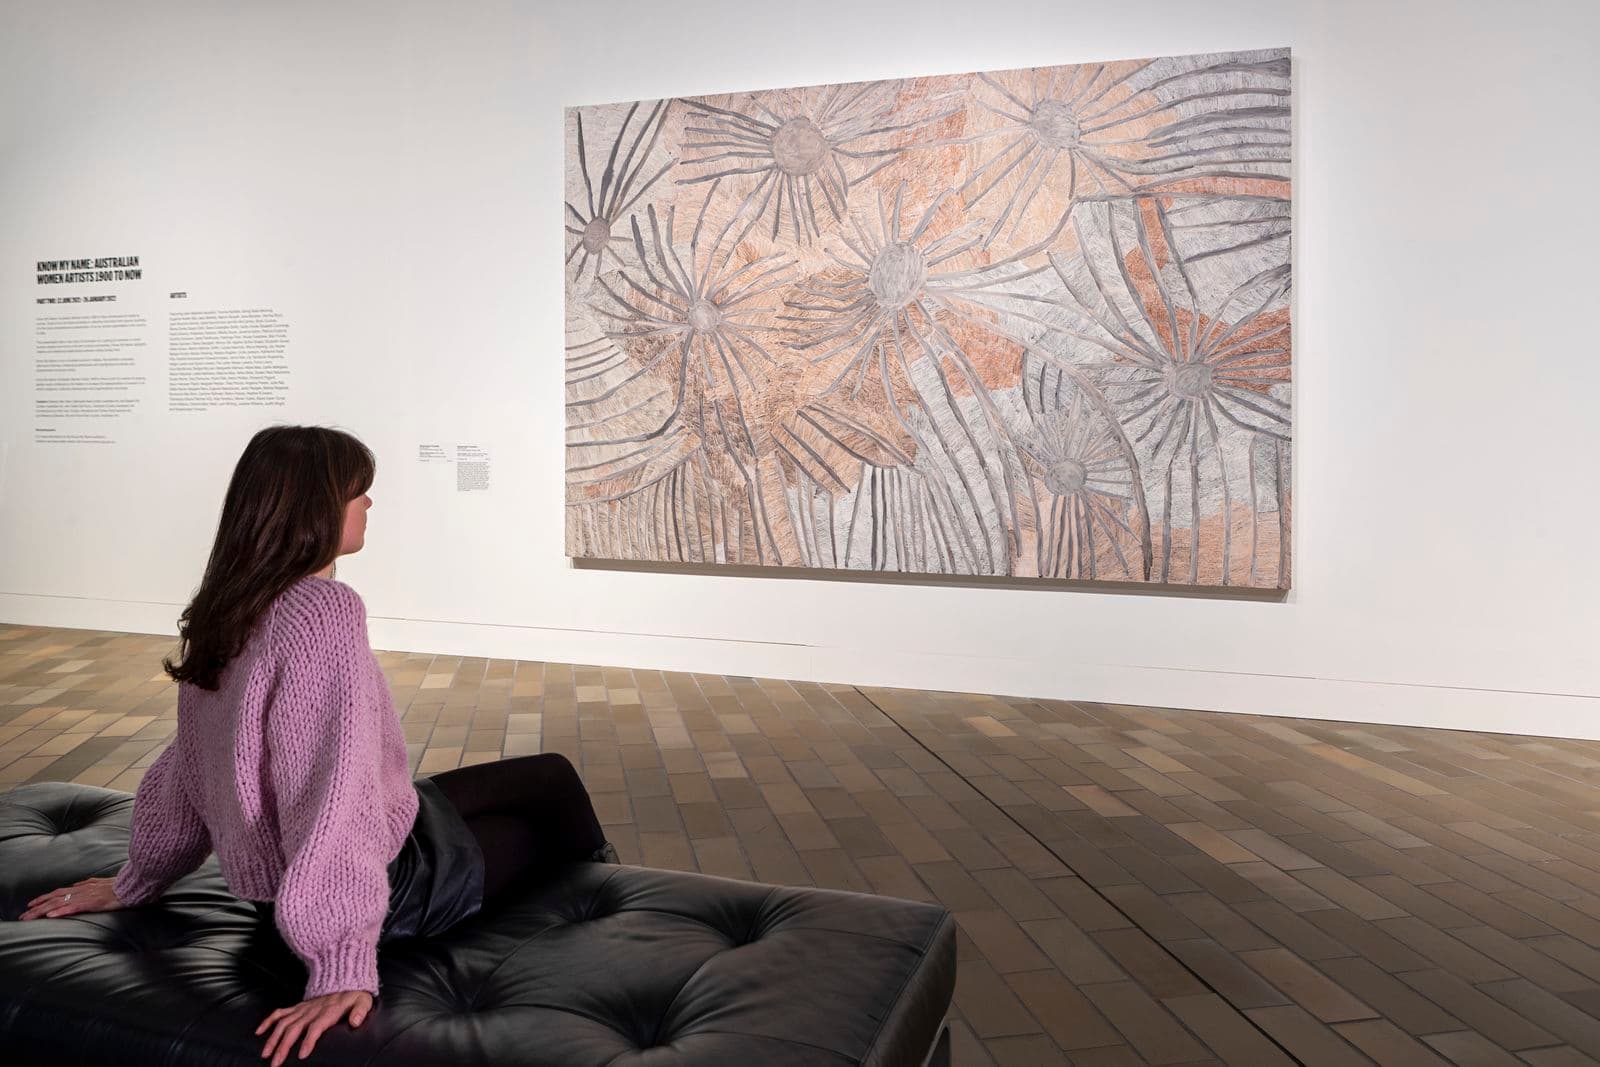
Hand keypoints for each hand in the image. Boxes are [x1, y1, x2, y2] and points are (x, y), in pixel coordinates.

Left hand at [20, 876, 127, 918]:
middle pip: (55, 898)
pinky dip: (61, 911)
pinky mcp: (93, 903)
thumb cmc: (121, 886)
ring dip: (43, 911)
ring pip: (60, 903)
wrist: (135, 884)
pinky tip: (52, 916)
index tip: (32, 904)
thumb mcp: (102, 883)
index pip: (59, 892)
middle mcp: (82, 890)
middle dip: (38, 907)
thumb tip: (78, 885)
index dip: (44, 897)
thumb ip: (89, 884)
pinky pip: (74, 907)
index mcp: (84, 886)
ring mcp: (87, 896)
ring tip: (31, 917)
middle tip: (24, 915)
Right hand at [256, 990, 371, 1064]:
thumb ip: (360, 1011)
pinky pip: (280, 1012)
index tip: (302, 1054)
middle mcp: (312, 1010)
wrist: (344, 977)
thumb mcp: (363, 1001)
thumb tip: (356, 1022)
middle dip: (283, 1046)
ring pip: (283, 1023)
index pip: (316, 1027)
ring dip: (273, 1038)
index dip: (309, 1040)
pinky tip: (259, 1032)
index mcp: (328, 1011)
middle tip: (276, 1063)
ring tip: (265, 1054)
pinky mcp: (297, 1007)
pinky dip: (268, 1021)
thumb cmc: (354, 995)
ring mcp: (302, 1008)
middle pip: (294, 1028)